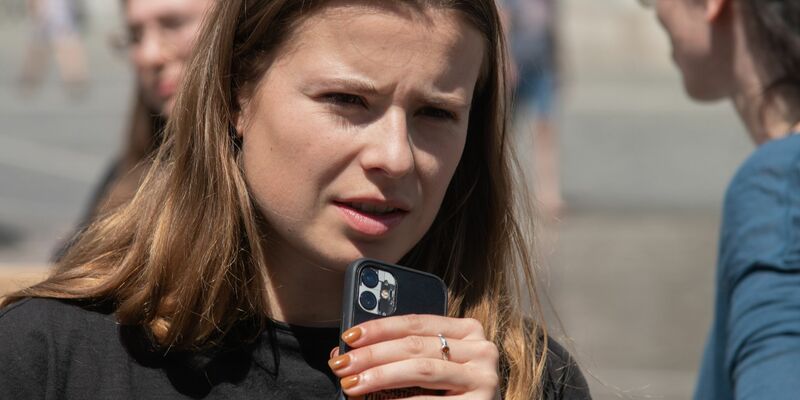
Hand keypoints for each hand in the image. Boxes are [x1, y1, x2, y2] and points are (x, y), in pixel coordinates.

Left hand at [328, 314, 499, 398]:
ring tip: (352, 384)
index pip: (416, 322)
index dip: (380, 328)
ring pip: (422, 370)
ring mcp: (484, 376)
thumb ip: (398, 355)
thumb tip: (347, 351)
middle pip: (415, 345)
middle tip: (341, 364)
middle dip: (372, 354)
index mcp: (467, 330)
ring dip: (381, 376)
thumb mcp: (430, 366)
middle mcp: (481, 348)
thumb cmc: (449, 394)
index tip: (349, 336)